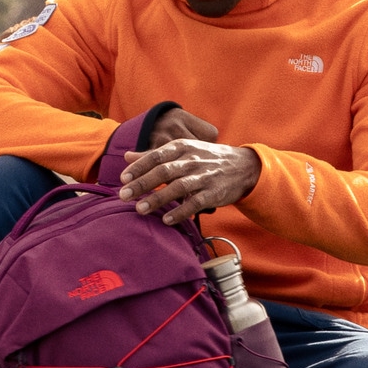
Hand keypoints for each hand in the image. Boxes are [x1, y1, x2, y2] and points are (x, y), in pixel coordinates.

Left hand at [123, 117, 259, 225]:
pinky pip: (195, 203)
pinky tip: (166, 219)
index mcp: (182, 147)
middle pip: (164, 171)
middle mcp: (192, 160)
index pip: (156, 156)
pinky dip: (180, 212)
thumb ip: (154, 155)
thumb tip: (127, 157)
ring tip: (139, 209)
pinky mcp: (214, 193)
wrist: (244, 166)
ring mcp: (204, 176)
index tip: (123, 178)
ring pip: (178, 187)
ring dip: (157, 199)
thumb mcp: (183, 150)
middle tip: (123, 195)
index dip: (139, 167)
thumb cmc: (206, 158)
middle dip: (142, 183)